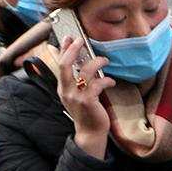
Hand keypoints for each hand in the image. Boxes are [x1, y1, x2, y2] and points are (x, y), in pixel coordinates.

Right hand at [56, 36, 115, 154]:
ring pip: (84, 72)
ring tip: (105, 60)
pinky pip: (98, 84)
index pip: (60, 64)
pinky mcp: (88, 102)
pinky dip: (106, 80)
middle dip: (72, 49)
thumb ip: (78, 83)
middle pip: (65, 64)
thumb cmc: (86, 113)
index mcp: (62, 88)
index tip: (69, 38)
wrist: (89, 132)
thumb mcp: (77, 96)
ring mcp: (76, 96)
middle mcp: (66, 91)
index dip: (64, 50)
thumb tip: (86, 65)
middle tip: (80, 40)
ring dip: (96, 62)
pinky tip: (111, 81)